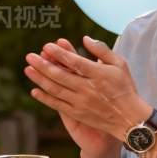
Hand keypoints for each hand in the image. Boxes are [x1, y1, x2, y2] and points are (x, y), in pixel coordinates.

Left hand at [24, 37, 149, 142]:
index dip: (59, 54)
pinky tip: (34, 90)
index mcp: (98, 74)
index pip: (74, 62)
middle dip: (43, 65)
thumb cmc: (125, 88)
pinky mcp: (77, 114)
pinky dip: (45, 98)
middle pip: (60, 75)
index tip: (47, 46)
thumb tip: (85, 38)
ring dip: (40, 79)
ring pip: (56, 89)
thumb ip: (102, 50)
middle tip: (29, 56)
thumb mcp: (120, 65)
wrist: (129, 119)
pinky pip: (57, 104)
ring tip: (28, 69)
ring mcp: (81, 102)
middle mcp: (88, 89)